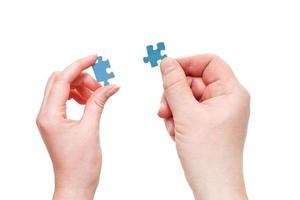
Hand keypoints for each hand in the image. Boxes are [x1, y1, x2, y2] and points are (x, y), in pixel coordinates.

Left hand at [36, 55, 118, 199]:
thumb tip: (111, 86)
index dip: (79, 65)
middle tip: (100, 85)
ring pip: (63, 89)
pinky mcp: (57, 122)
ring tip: (97, 95)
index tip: (94, 57)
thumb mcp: (91, 129)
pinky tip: (90, 101)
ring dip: (80, 87)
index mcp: (49, 115)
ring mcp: (50, 118)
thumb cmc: (81, 164)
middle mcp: (45, 114)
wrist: (76, 184)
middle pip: (60, 81)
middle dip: (80, 77)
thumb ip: (99, 103)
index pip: (62, 79)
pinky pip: (66, 100)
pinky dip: (79, 96)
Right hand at [158, 55, 249, 199]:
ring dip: (174, 108)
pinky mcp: (206, 123)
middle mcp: (225, 100)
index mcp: (231, 93)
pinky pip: (187, 110)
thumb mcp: (186, 114)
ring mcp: (215, 112)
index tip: (167, 70)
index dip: (187, 63)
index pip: (210, 63)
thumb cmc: (208, 154)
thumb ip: (174, 85)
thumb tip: (167, 62)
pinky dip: (177, 119)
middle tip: (164, 109)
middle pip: (194, 80)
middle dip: (175, 94)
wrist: (212, 185)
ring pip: (187, 96)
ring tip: (172, 126)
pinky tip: (176, 133)